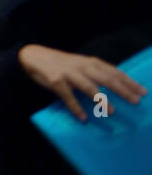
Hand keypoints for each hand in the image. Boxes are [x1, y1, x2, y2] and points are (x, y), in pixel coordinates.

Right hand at [17, 44, 146, 121]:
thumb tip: (118, 84)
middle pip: (106, 79)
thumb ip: (97, 72)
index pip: (114, 72)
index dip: (129, 82)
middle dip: (122, 90)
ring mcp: (68, 74)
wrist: (34, 56)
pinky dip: (76, 107)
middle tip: (136, 101)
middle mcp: (82, 66)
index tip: (143, 92)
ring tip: (112, 111)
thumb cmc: (61, 64)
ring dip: (101, 99)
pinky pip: (68, 97)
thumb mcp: (81, 64)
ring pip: (88, 87)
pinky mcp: (56, 82)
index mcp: (91, 62)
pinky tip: (83, 117)